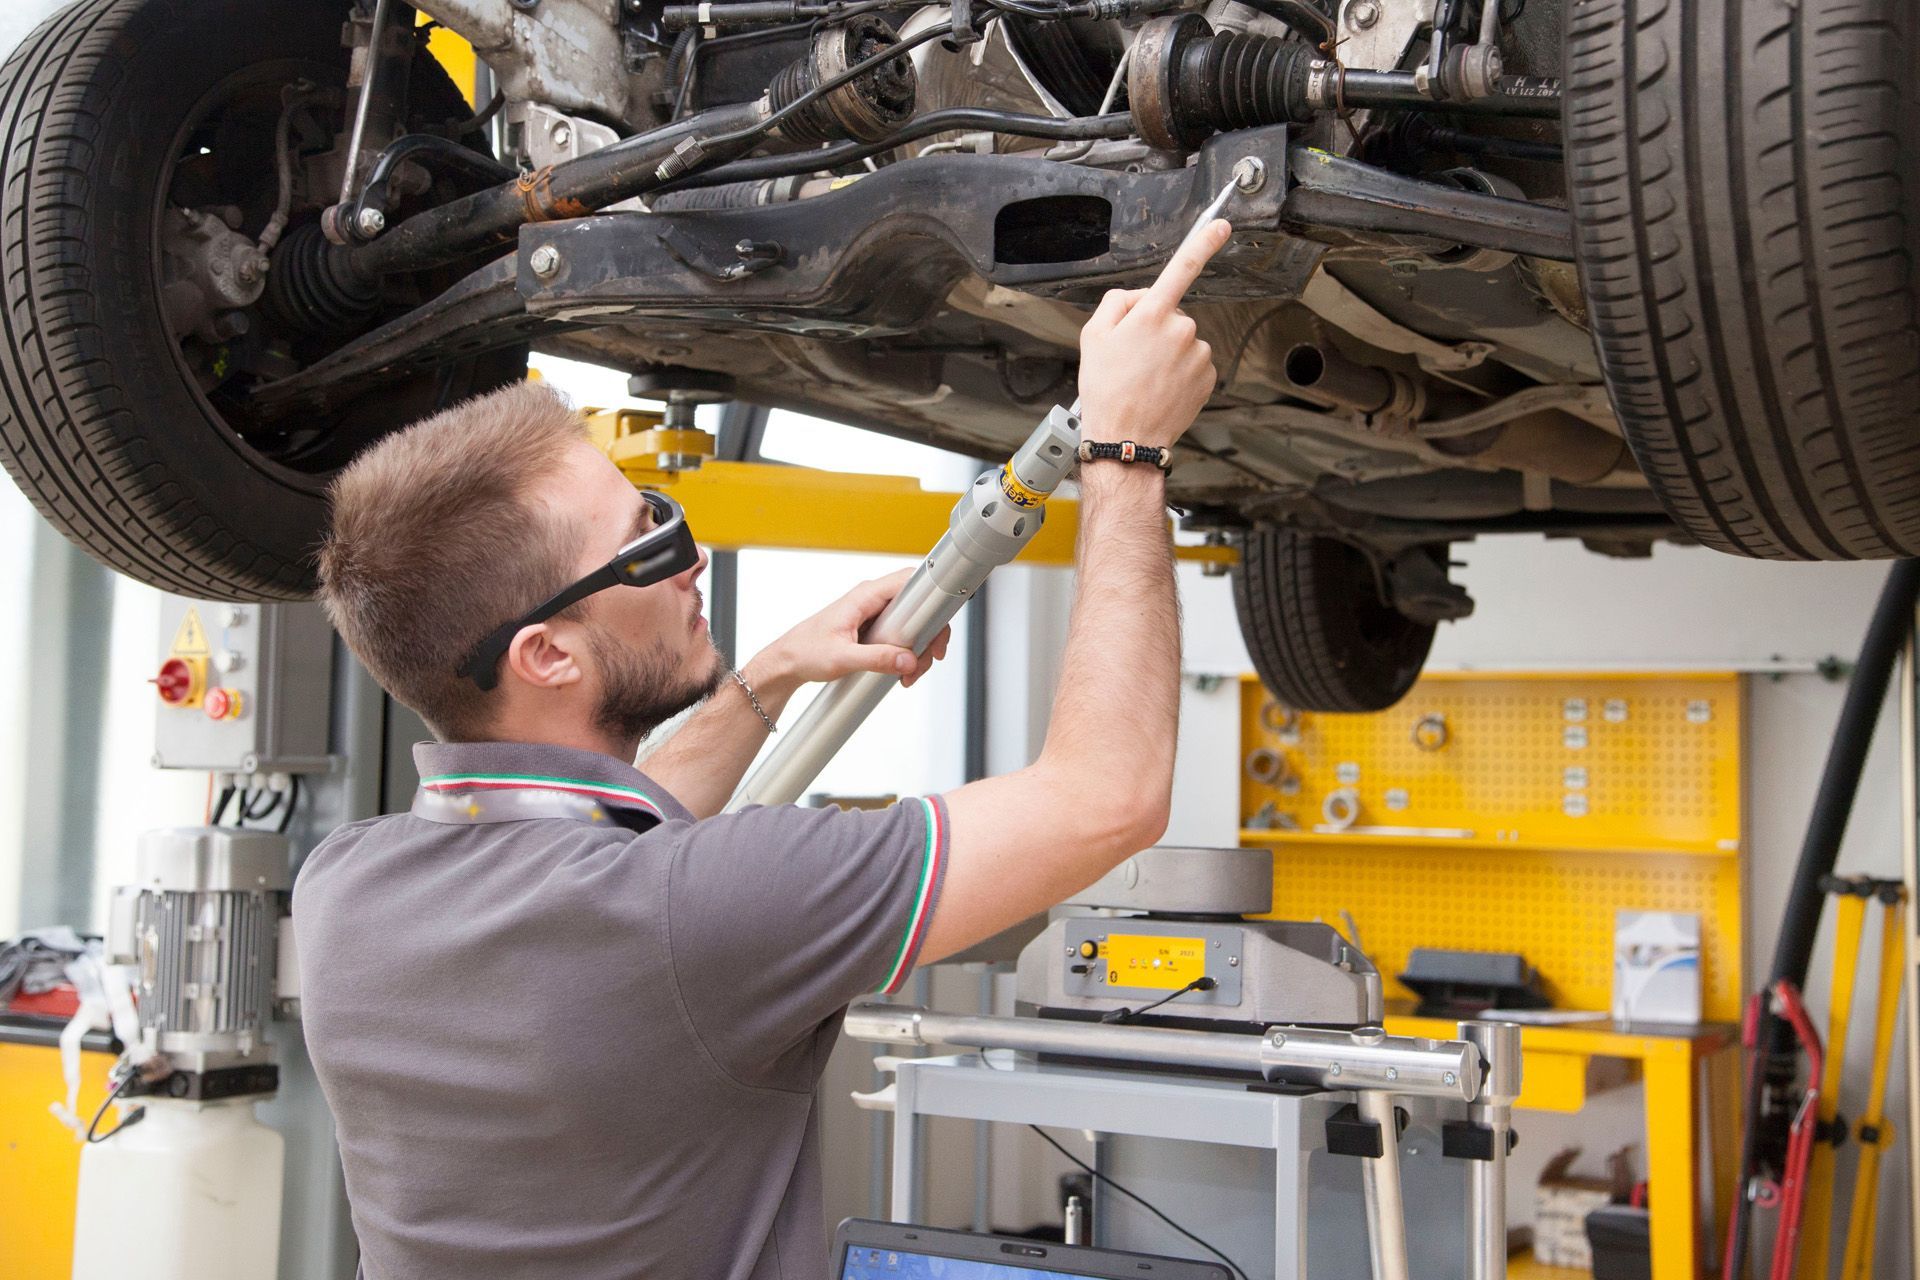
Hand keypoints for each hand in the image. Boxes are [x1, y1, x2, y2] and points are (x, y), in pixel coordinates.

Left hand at [753, 568, 952, 695]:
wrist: (787, 662)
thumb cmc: (805, 652)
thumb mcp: (842, 658)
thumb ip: (877, 659)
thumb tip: (907, 660)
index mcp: (864, 596)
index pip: (909, 580)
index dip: (931, 597)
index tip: (939, 625)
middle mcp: (871, 600)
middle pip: (918, 606)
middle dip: (929, 634)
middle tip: (929, 659)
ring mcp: (873, 614)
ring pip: (912, 623)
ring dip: (918, 649)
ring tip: (911, 674)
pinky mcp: (873, 628)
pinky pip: (900, 634)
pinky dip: (907, 653)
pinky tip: (902, 671)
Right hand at [1075, 218, 1229, 450]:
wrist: (1128, 438)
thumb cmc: (1107, 391)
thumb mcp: (1093, 337)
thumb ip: (1116, 304)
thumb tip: (1138, 298)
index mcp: (1152, 315)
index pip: (1182, 268)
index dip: (1203, 242)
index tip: (1221, 226)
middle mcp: (1181, 330)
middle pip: (1170, 313)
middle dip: (1153, 326)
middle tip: (1131, 357)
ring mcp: (1198, 353)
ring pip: (1182, 340)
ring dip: (1167, 352)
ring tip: (1145, 378)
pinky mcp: (1208, 375)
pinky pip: (1193, 362)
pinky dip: (1179, 371)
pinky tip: (1161, 387)